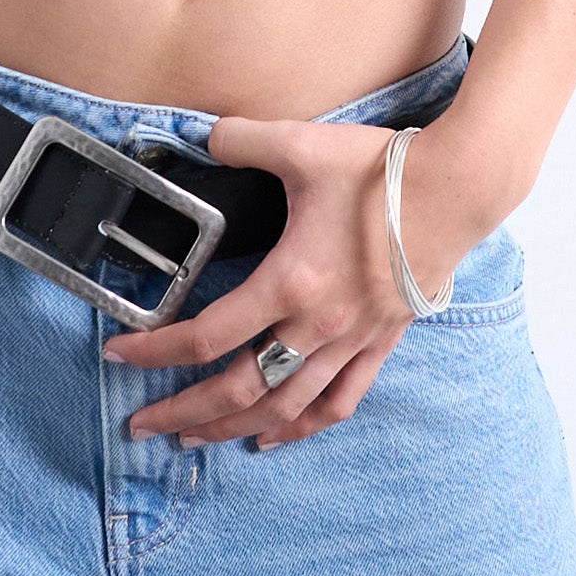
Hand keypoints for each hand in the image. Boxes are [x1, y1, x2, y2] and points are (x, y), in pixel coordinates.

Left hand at [103, 114, 485, 449]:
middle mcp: (317, 324)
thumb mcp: (300, 144)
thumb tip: (202, 135)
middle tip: (141, 426)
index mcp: (290, 282)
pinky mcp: (380, 341)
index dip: (155, 351)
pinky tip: (274, 437)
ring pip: (283, 407)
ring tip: (193, 440)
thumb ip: (241, 139)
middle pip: (237, 389)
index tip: (119, 355)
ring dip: (232, 429)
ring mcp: (351, 340)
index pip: (207, 335)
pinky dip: (301, 427)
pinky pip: (337, 401)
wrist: (456, 187)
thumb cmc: (382, 170)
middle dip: (183, 412)